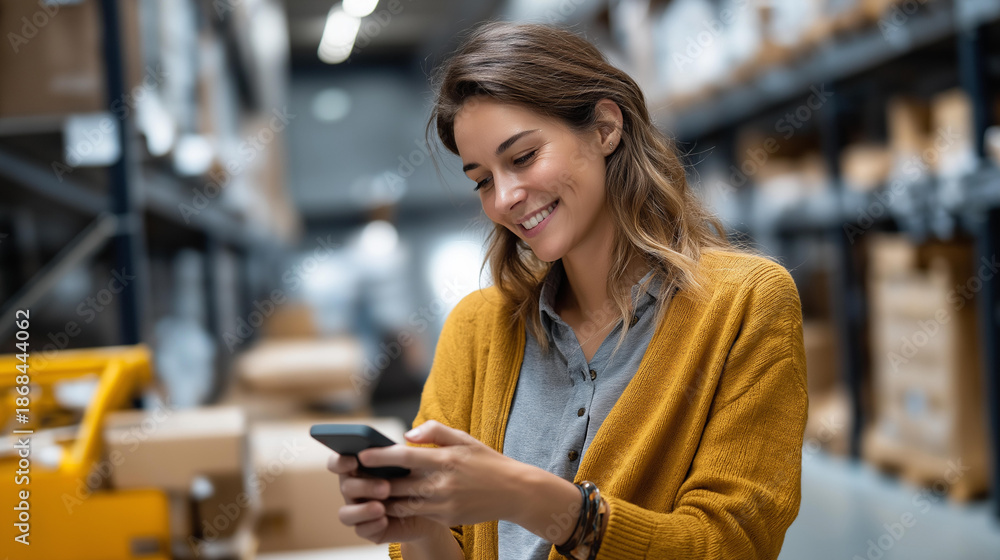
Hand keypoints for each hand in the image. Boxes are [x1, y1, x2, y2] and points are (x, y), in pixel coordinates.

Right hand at [326, 450, 449, 543]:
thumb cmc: (424, 475)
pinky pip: (360, 529)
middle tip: (386, 487)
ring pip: (346, 512)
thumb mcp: (423, 456)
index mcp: (361, 466)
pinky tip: (384, 520)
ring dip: (362, 509)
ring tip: (381, 508)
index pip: (338, 462)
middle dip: (363, 486)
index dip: (340, 461)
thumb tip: (409, 436)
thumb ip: (423, 438)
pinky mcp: (368, 527)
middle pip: (345, 486)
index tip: (356, 459)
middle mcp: (355, 487)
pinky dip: (370, 525)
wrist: (436, 506)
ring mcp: (360, 508)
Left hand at [356, 420, 528, 527]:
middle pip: (397, 484)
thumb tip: (406, 434)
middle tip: (355, 476)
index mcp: (445, 459)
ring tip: (366, 491)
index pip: (404, 457)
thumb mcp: (464, 438)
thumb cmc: (487, 461)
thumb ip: (434, 431)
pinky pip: (416, 513)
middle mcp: (442, 483)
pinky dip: (400, 509)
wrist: (514, 492)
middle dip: (374, 481)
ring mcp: (443, 503)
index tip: (361, 454)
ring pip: (402, 503)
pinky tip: (388, 503)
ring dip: (383, 498)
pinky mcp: (446, 518)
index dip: (380, 456)